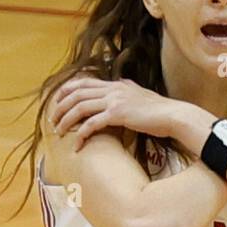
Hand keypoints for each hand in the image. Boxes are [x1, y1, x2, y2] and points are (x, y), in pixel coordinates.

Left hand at [49, 77, 178, 149]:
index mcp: (116, 84)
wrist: (173, 115)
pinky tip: (77, 145)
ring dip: (66, 120)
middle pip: (77, 93)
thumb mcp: (141, 96)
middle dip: (61, 106)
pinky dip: (81, 135)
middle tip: (53, 119)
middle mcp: (113, 89)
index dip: (67, 89)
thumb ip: (128, 90)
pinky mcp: (117, 115)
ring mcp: (114, 100)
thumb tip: (123, 85)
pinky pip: (92, 124)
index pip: (85, 82)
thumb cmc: (160, 111)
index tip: (58, 99)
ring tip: (59, 132)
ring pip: (80, 107)